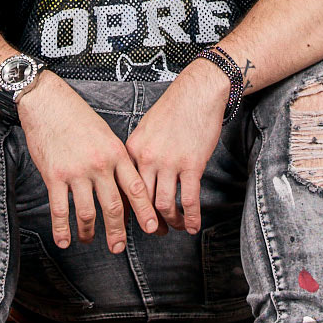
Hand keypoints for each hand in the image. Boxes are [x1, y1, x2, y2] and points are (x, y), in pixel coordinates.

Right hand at [18, 73, 158, 252]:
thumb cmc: (78, 118)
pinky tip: (64, 241)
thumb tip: (126, 188)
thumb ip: (116, 161)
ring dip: (89, 232)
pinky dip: (62, 229)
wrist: (48, 102)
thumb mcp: (106, 135)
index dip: (145, 211)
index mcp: (116, 153)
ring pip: (87, 212)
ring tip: (89, 240)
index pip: (135, 188)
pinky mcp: (54, 175)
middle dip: (117, 231)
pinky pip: (60, 209)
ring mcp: (76, 171)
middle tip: (118, 247)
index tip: (152, 228)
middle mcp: (99, 164)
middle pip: (113, 206)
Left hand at [125, 60, 230, 233]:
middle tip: (156, 230)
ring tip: (177, 226)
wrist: (198, 91)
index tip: (133, 220)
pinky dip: (191, 217)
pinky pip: (189, 200)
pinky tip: (193, 225)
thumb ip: (140, 153)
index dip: (129, 209)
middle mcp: (147, 158)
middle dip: (149, 222)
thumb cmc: (174, 108)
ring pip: (164, 205)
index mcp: (132, 149)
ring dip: (171, 222)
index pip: (124, 187)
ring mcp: (169, 162)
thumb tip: (138, 177)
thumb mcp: (146, 128)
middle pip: (142, 201)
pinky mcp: (192, 165)